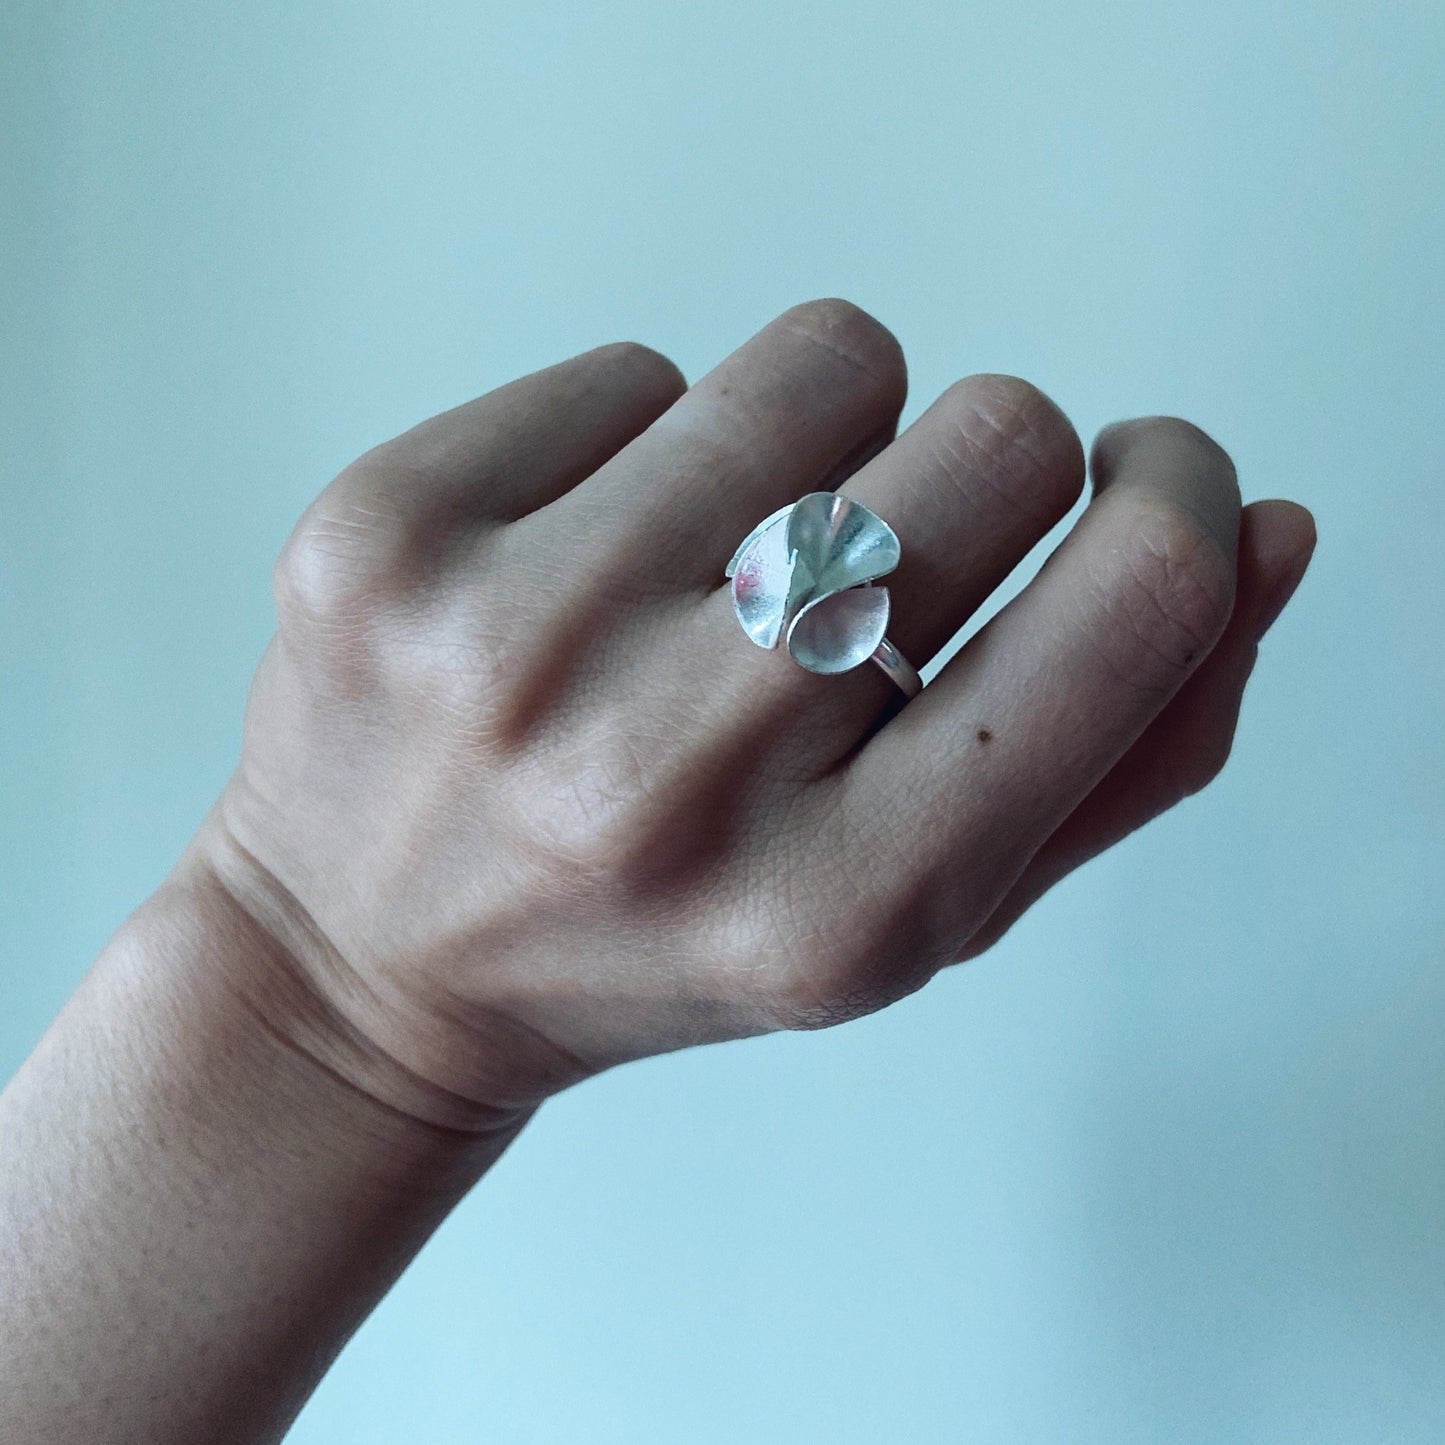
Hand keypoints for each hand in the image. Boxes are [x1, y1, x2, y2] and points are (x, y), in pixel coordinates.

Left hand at [202, 299, 1314, 1129]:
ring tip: (732, 568)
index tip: (1143, 484)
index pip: (1132, 599)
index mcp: (841, 905)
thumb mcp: (921, 911)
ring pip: (823, 360)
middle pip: (991, 437)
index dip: (1176, 500)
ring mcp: (508, 643)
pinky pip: (636, 366)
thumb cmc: (676, 936)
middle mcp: (672, 774)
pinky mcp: (388, 538)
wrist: (375, 960)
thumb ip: (1129, 745)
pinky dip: (650, 448)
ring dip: (824, 444)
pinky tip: (588, 569)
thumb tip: (1256, 533)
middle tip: (883, 568)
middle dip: (982, 480)